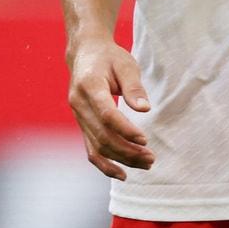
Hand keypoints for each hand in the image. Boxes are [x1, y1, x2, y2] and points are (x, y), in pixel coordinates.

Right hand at [67, 36, 154, 180]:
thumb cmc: (109, 57)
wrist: (85, 53)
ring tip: (145, 163)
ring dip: (121, 159)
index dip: (125, 130)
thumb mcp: (125, 63)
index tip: (144, 139)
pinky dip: (105, 164)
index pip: (106, 114)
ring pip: (97, 146)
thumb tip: (145, 109)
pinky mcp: (81, 124)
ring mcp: (77, 115)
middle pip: (102, 135)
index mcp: (89, 85)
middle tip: (150, 157)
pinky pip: (90, 149)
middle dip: (127, 151)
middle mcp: (79, 103)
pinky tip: (122, 174)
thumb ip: (134, 86)